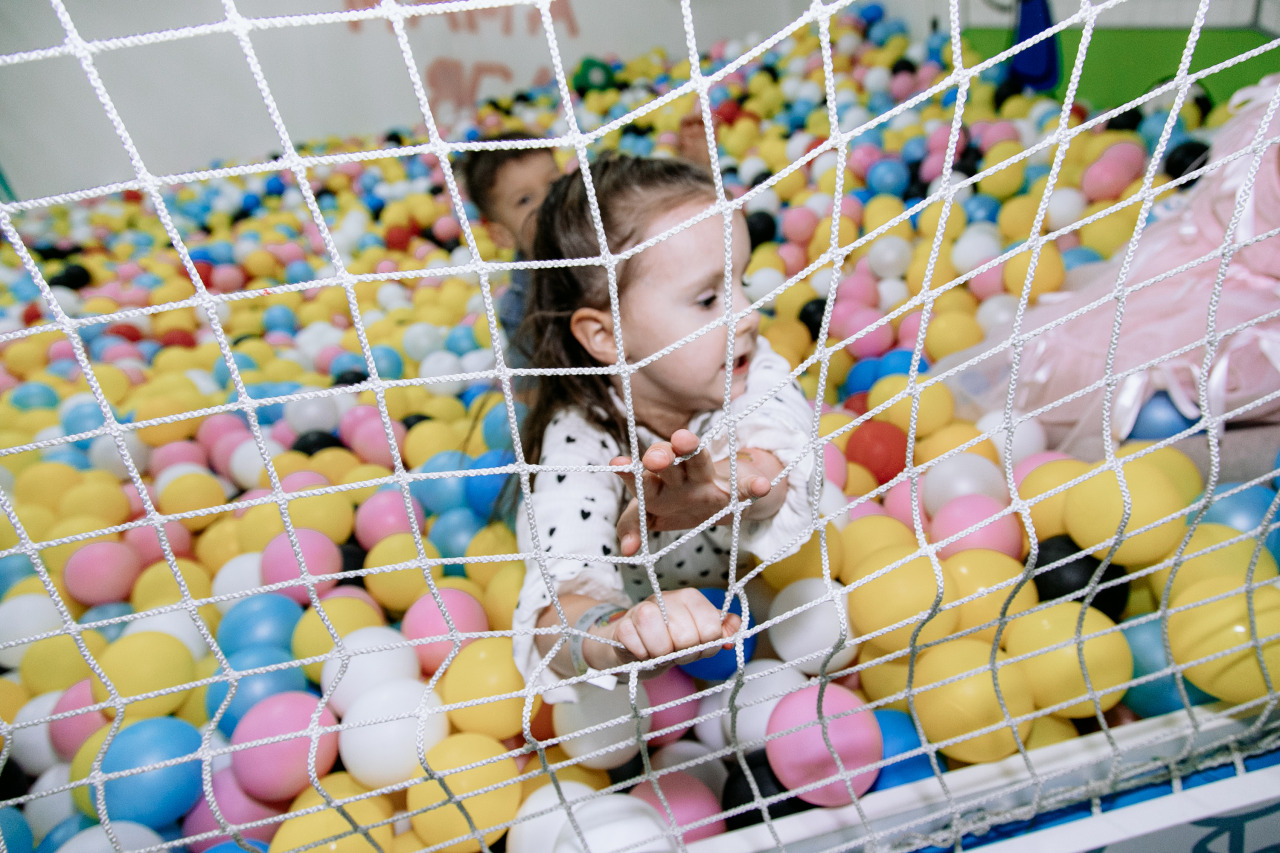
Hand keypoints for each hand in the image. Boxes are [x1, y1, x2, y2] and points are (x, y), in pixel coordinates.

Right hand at [595, 588, 741, 670]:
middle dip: (683, 653)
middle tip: (676, 651)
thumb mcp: (699, 633)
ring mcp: (641, 610)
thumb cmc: (670, 638)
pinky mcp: (623, 627)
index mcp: (689, 597)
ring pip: (662, 644)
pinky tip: (642, 651)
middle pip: (687, 638)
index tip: (696, 645)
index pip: (710, 627)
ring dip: (662, 656)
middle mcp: (666, 598)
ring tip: (659, 652)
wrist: (633, 643)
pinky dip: (643, 657)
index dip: (706, 645)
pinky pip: (638, 649)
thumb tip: (735, 628)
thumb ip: (722, 630)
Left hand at [612, 429, 770, 555]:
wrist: (723, 498)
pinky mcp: (738, 488)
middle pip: (667, 464)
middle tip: (651, 457)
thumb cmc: (679, 500)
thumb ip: (632, 525)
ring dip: (691, 450)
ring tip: (684, 440)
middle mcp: (681, 476)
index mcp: (659, 484)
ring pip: (698, 461)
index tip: (617, 465)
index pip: (642, 478)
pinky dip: (754, 487)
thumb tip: (627, 551)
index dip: (629, 474)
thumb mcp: (652, 512)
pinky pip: (747, 488)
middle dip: (658, 457)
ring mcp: (710, 480)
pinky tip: (761, 486)